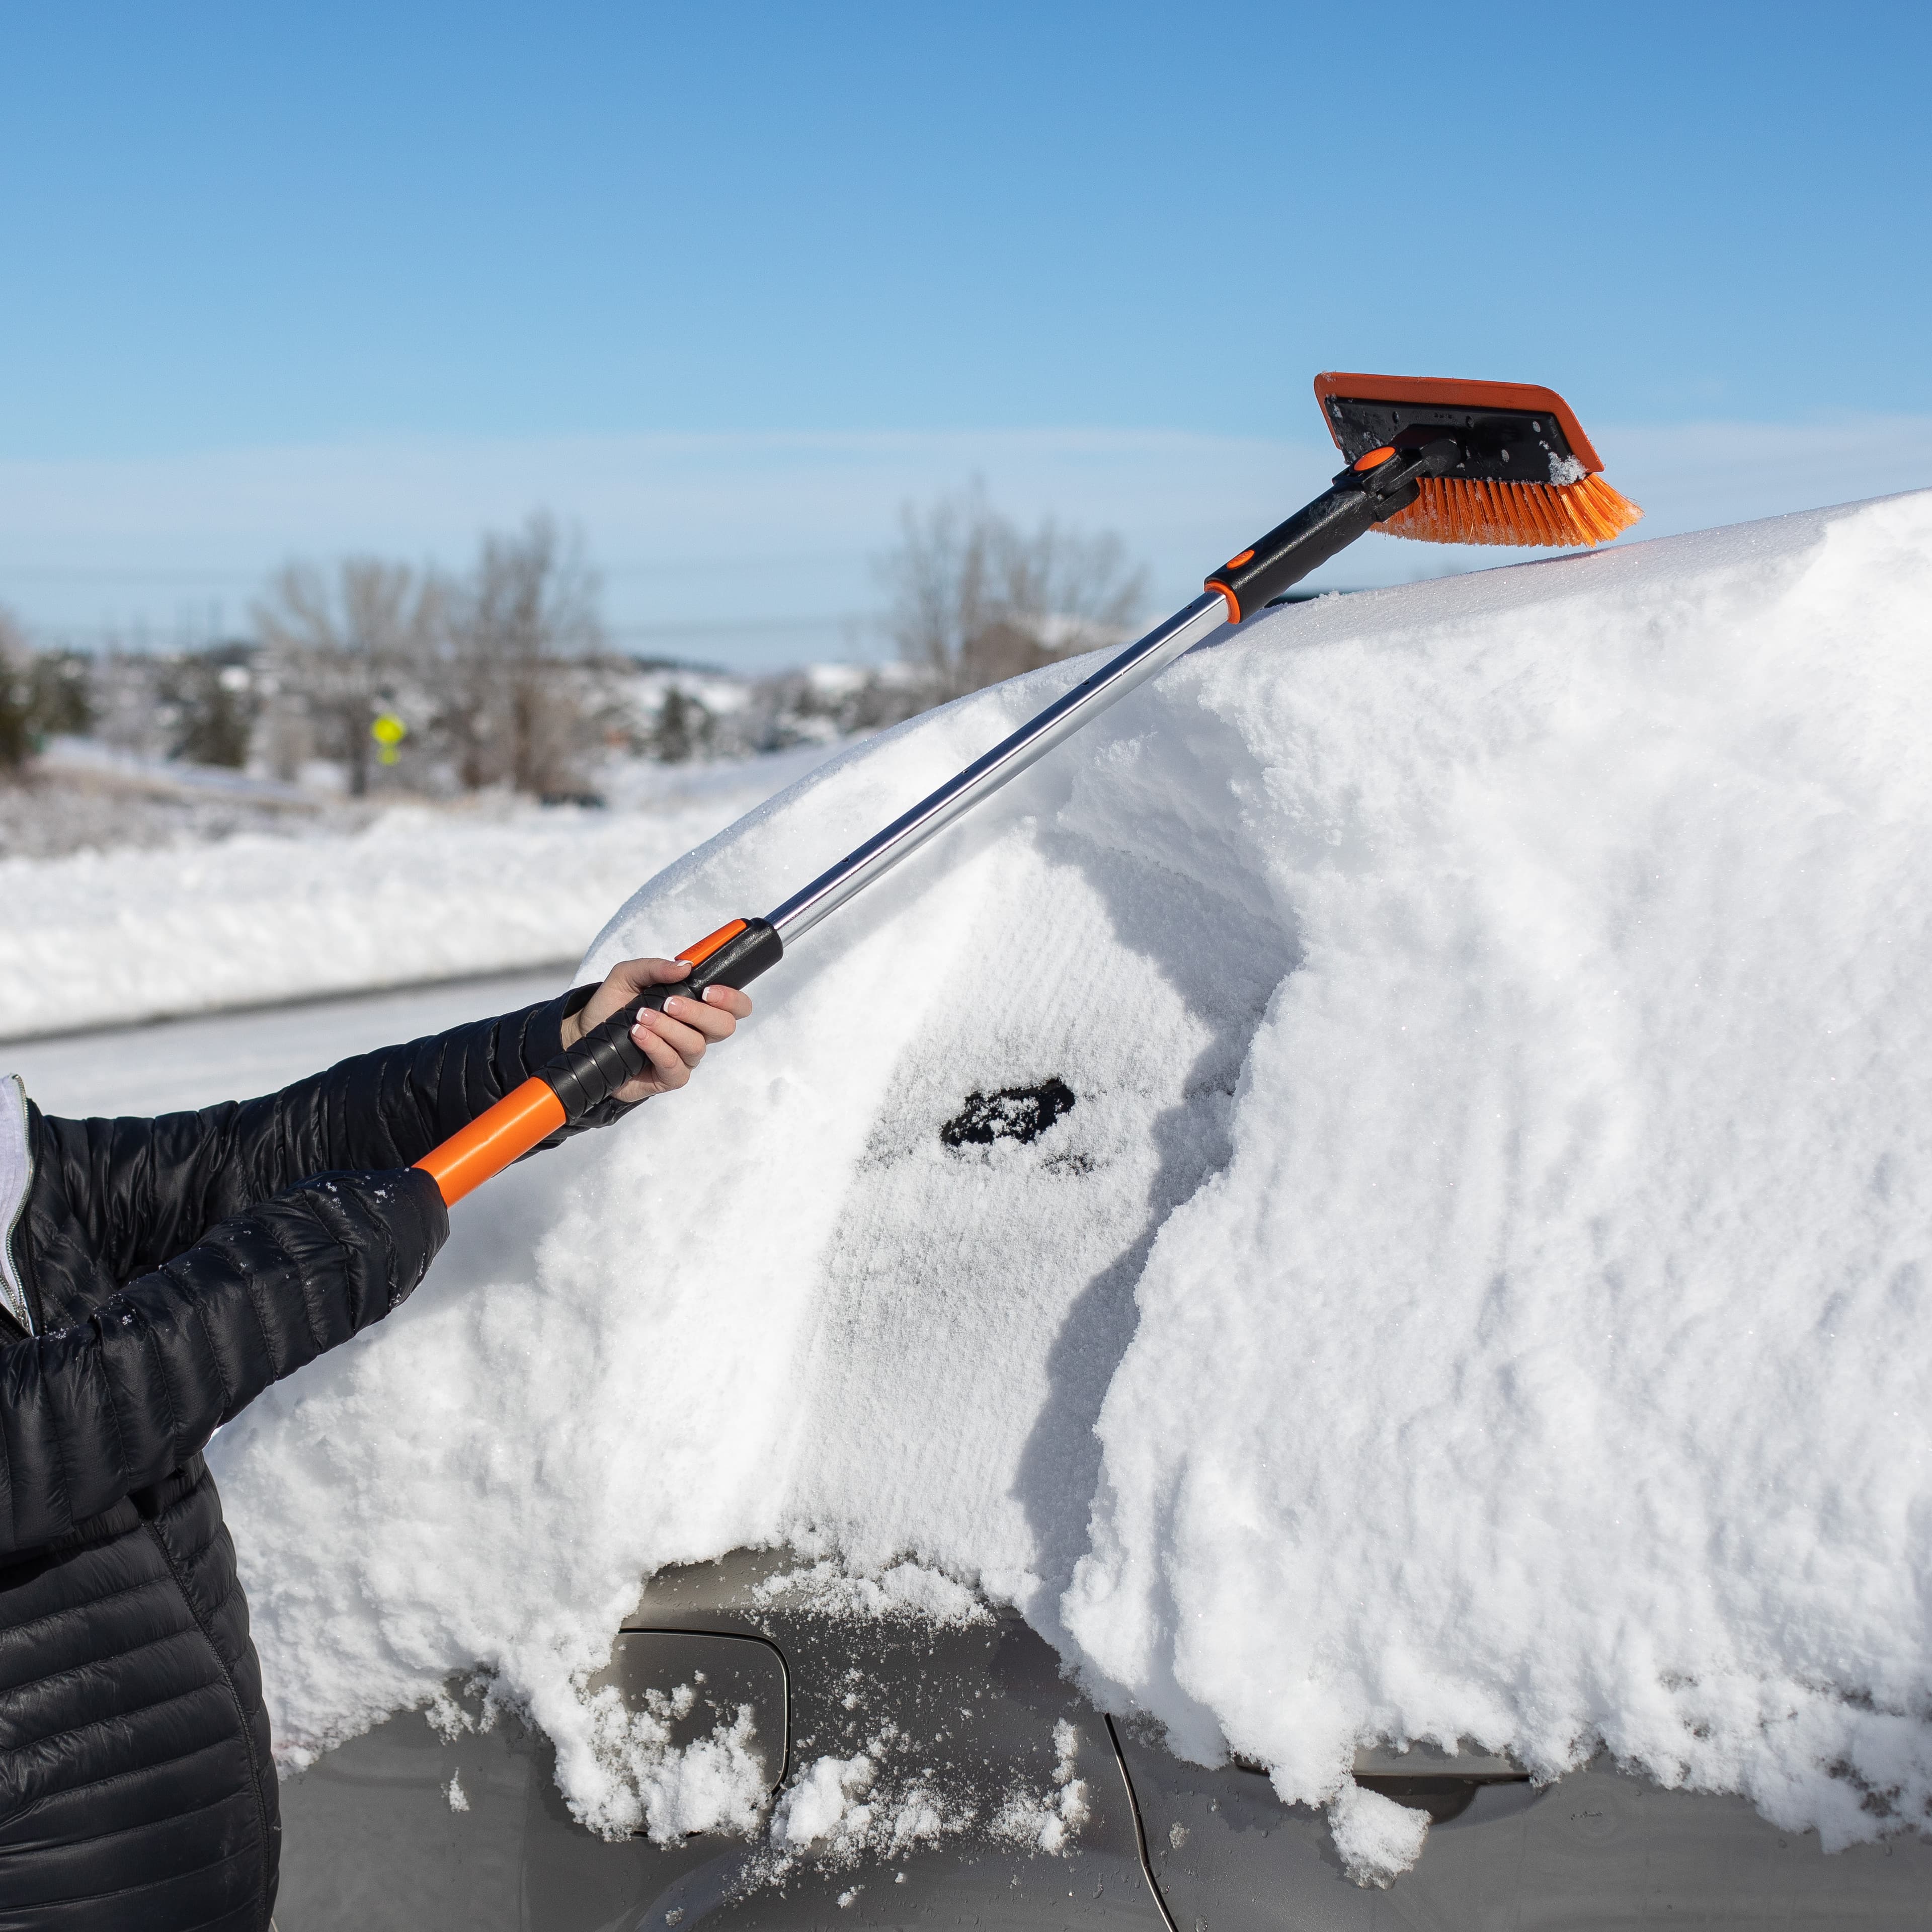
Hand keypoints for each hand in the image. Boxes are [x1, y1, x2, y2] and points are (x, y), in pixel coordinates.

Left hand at [558, 957, 753, 1103]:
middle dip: (698, 1013)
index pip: (734, 1006)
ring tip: (640, 1017)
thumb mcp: (627, 976)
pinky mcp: (669, 1077)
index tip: (709, 990)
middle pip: (724, 1026)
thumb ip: (655, 967)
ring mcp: (685, 1056)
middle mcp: (697, 1032)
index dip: (732, 999)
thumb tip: (684, 966)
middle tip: (669, 1003)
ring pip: (696, 1045)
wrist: (585, 1034)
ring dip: (668, 1028)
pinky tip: (638, 1036)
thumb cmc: (612, 1006)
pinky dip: (656, 1047)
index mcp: (697, 1006)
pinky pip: (675, 1066)